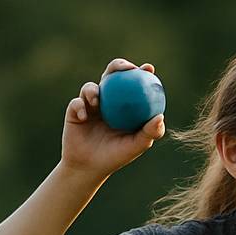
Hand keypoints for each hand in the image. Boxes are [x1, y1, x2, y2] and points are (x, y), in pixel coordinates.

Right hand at [60, 58, 165, 178]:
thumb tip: (160, 116)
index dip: (141, 73)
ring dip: (93, 90)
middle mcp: (108, 101)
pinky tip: (85, 115)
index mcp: (124, 106)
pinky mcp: (74, 110)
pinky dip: (80, 107)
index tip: (149, 68)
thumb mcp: (136, 146)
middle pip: (112, 76)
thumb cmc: (116, 156)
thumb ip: (150, 132)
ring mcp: (90, 104)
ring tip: (97, 100)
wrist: (89, 167)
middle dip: (118, 66)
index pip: (133, 84)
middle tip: (124, 69)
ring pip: (91, 87)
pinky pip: (76, 103)